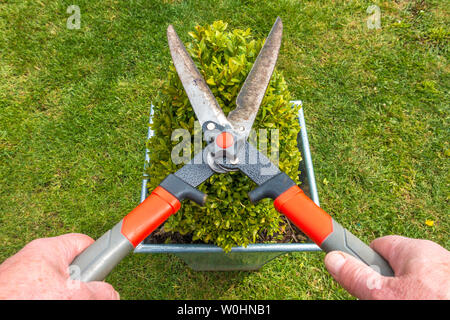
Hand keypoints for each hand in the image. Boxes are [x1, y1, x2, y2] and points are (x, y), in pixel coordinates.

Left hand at [0, 233, 119, 299]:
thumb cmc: (19, 297)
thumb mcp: (72, 294)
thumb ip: (99, 291)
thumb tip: (112, 294)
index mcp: (49, 249)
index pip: (85, 243)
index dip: (99, 256)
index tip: (109, 267)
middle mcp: (35, 259)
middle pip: (73, 269)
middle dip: (81, 285)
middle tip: (81, 296)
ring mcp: (23, 277)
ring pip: (57, 285)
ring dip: (65, 295)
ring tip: (63, 302)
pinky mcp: (16, 290)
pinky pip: (41, 292)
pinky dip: (50, 297)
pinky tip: (51, 303)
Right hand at [324, 235, 449, 299]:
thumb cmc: (433, 302)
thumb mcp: (386, 296)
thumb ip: (358, 277)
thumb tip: (333, 259)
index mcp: (416, 250)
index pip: (379, 245)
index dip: (364, 260)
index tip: (352, 270)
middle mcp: (436, 258)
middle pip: (398, 267)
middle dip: (387, 285)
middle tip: (384, 300)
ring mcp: (448, 275)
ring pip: (417, 284)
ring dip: (407, 294)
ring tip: (406, 304)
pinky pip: (433, 290)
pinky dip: (425, 296)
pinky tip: (425, 303)